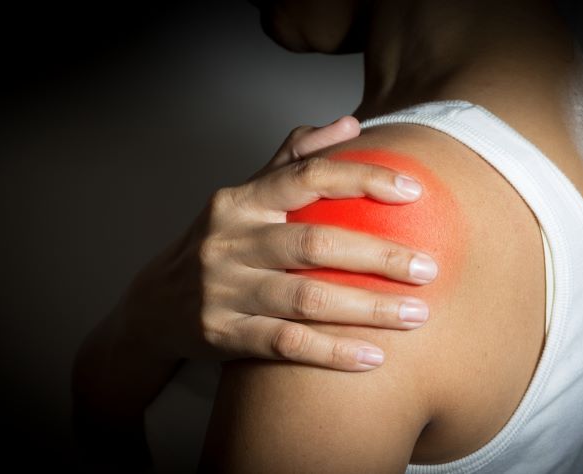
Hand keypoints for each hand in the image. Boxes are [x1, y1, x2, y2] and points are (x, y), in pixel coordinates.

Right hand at [118, 116, 437, 370]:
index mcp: (241, 199)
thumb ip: (294, 159)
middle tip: (429, 269)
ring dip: (367, 309)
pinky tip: (374, 356)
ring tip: (416, 315)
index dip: (362, 179)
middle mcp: (230, 240)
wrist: (153, 306)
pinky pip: (286, 344)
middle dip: (378, 256)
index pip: (307, 176)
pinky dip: (333, 352)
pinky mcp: (222, 335)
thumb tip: (350, 123)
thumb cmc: (217, 244)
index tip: (413, 190)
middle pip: (314, 243)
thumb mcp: (245, 196)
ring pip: (306, 299)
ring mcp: (223, 290)